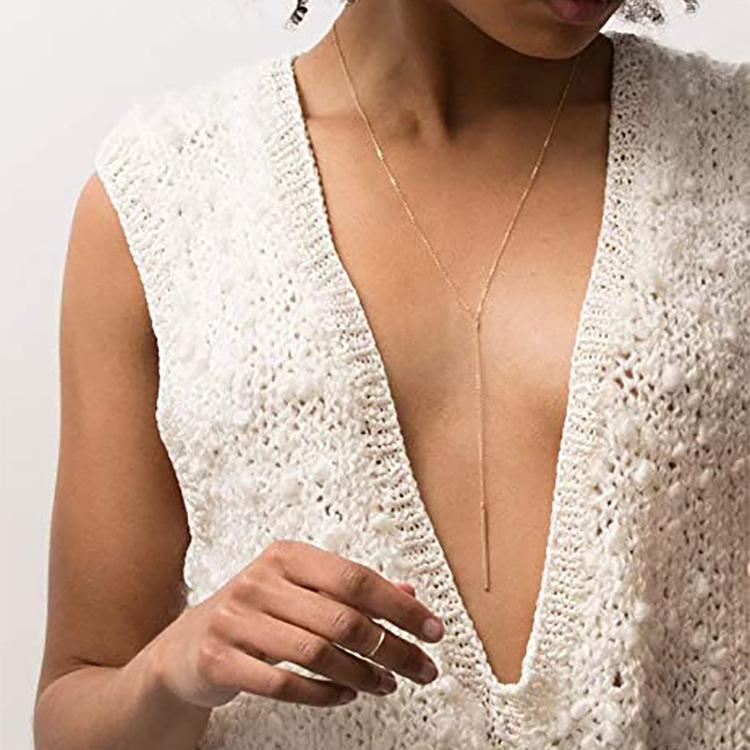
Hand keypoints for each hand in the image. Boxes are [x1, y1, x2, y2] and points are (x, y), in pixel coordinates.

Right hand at [150, 539, 444, 708]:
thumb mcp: (300, 591)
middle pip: (342, 618)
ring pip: (317, 652)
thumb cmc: (255, 614)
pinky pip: (283, 683)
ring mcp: (236, 619)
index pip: (355, 578)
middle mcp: (260, 580)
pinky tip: (348, 693)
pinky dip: (324, 692)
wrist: (185, 647)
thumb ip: (351, 591)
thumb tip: (409, 594)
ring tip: (389, 684)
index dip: (400, 606)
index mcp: (287, 556)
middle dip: (392, 647)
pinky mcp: (220, 659)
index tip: (432, 630)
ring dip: (364, 674)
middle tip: (421, 667)